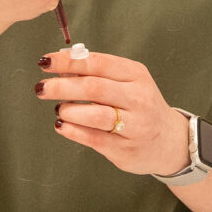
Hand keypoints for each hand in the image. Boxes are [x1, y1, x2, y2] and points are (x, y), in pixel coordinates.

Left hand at [34, 49, 189, 176]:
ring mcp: (134, 126)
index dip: (68, 62)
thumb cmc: (140, 105)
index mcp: (136, 75)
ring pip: (95, 115)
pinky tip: (62, 125)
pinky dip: (73, 130)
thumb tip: (61, 63)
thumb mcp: (128, 81)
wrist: (170, 140)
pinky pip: (94, 139)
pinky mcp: (125, 149)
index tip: (46, 62)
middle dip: (61, 86)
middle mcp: (138, 98)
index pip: (97, 63)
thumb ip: (98, 72)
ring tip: (59, 108)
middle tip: (41, 88)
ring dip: (68, 110)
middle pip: (94, 88)